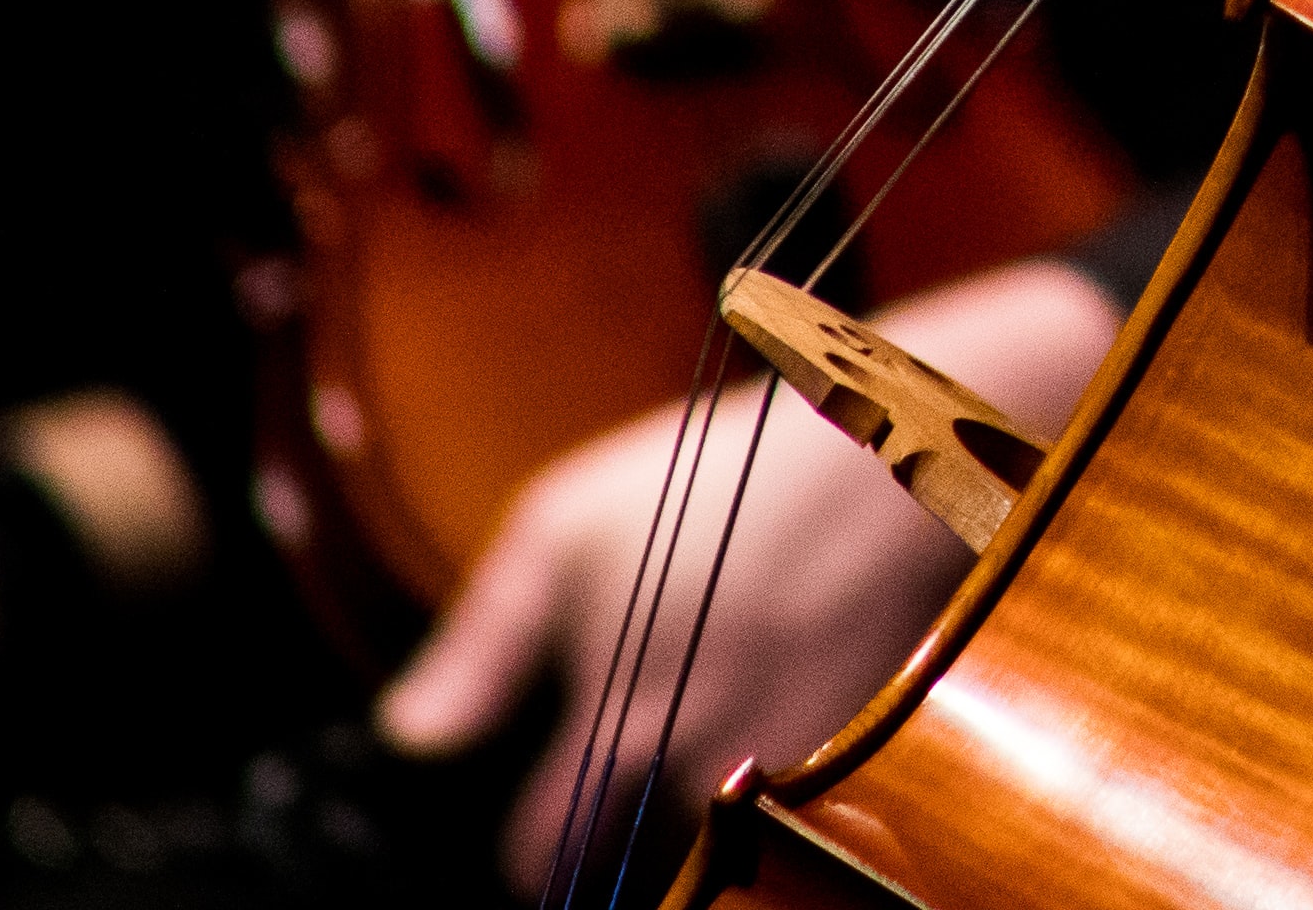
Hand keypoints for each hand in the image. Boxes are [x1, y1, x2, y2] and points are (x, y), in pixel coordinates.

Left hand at [373, 255, 1122, 883]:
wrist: (898, 450)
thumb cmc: (723, 476)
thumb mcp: (564, 524)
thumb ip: (479, 646)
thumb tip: (414, 733)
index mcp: (619, 728)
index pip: (543, 861)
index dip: (525, 856)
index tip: (531, 836)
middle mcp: (703, 771)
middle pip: (630, 863)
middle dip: (614, 828)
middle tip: (626, 750)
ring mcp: (787, 768)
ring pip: (710, 832)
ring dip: (693, 795)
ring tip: (706, 703)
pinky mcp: (856, 753)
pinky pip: (784, 798)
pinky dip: (768, 766)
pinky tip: (773, 687)